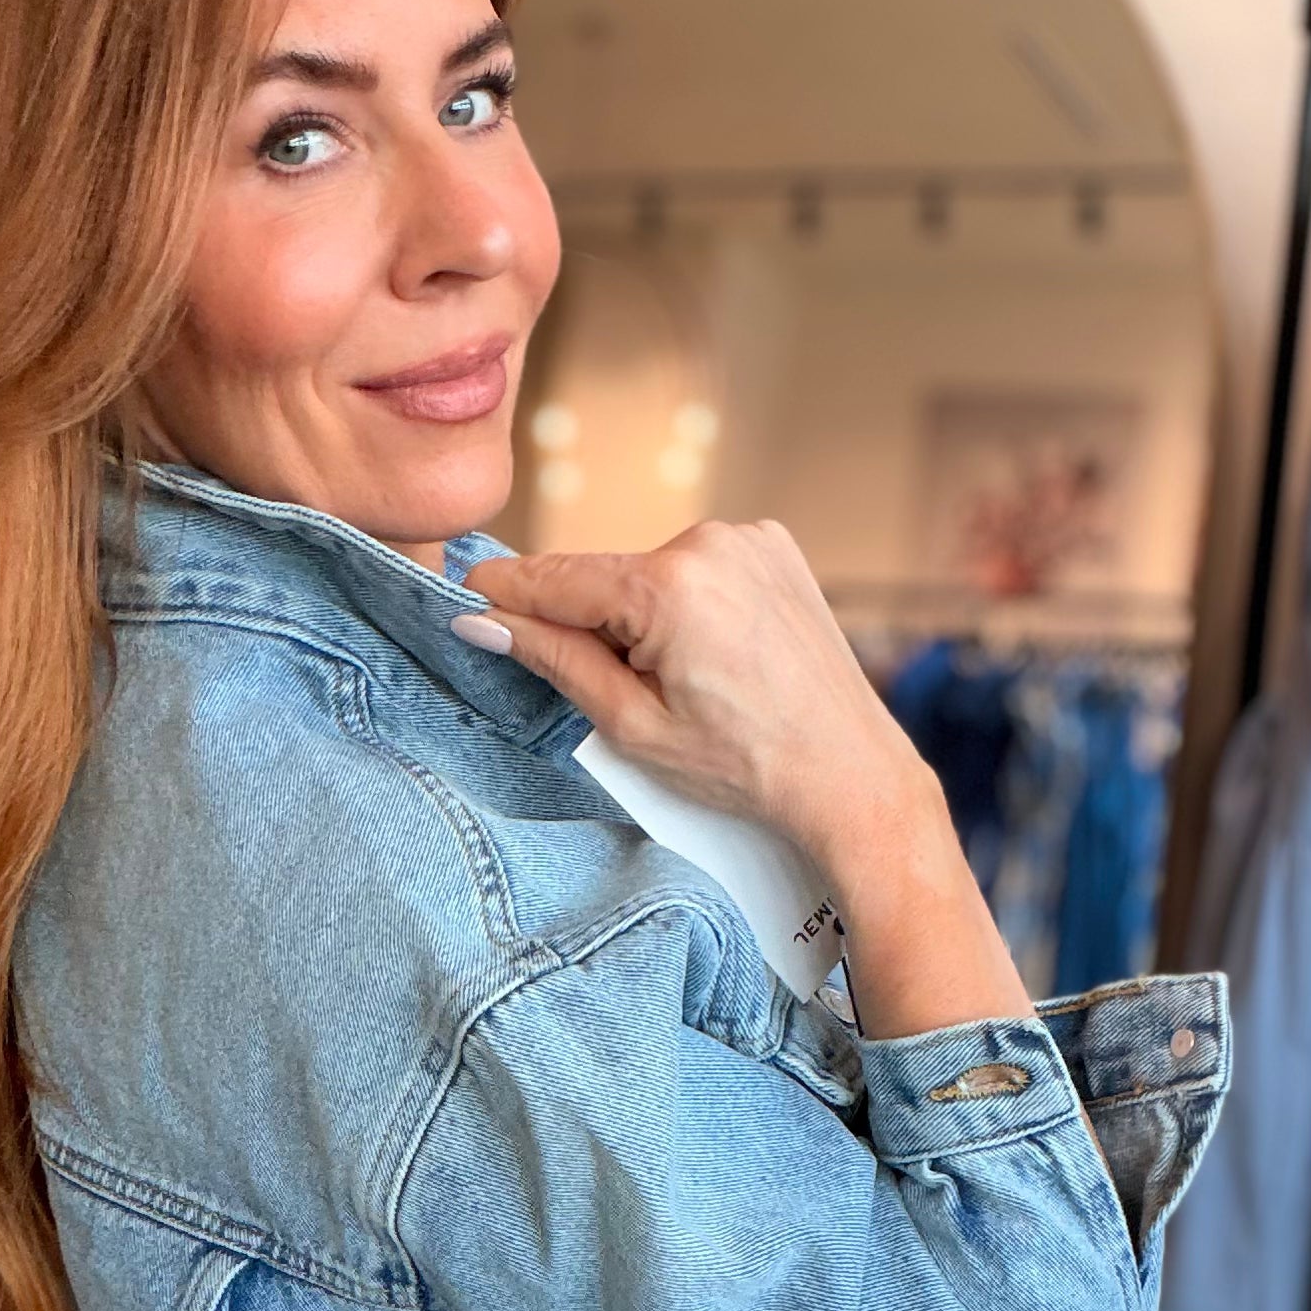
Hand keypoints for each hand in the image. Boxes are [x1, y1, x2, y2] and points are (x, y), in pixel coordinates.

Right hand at [464, 520, 936, 891]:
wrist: (849, 773)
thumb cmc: (746, 765)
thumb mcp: (632, 725)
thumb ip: (555, 660)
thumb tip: (485, 621)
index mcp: (670, 587)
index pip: (555, 578)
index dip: (504, 594)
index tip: (460, 600)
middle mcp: (709, 542)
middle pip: (603, 577)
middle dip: (590, 625)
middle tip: (616, 692)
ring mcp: (748, 537)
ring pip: (650, 573)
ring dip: (642, 616)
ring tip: (685, 683)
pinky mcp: (773, 545)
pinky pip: (696, 569)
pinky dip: (686, 604)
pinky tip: (716, 656)